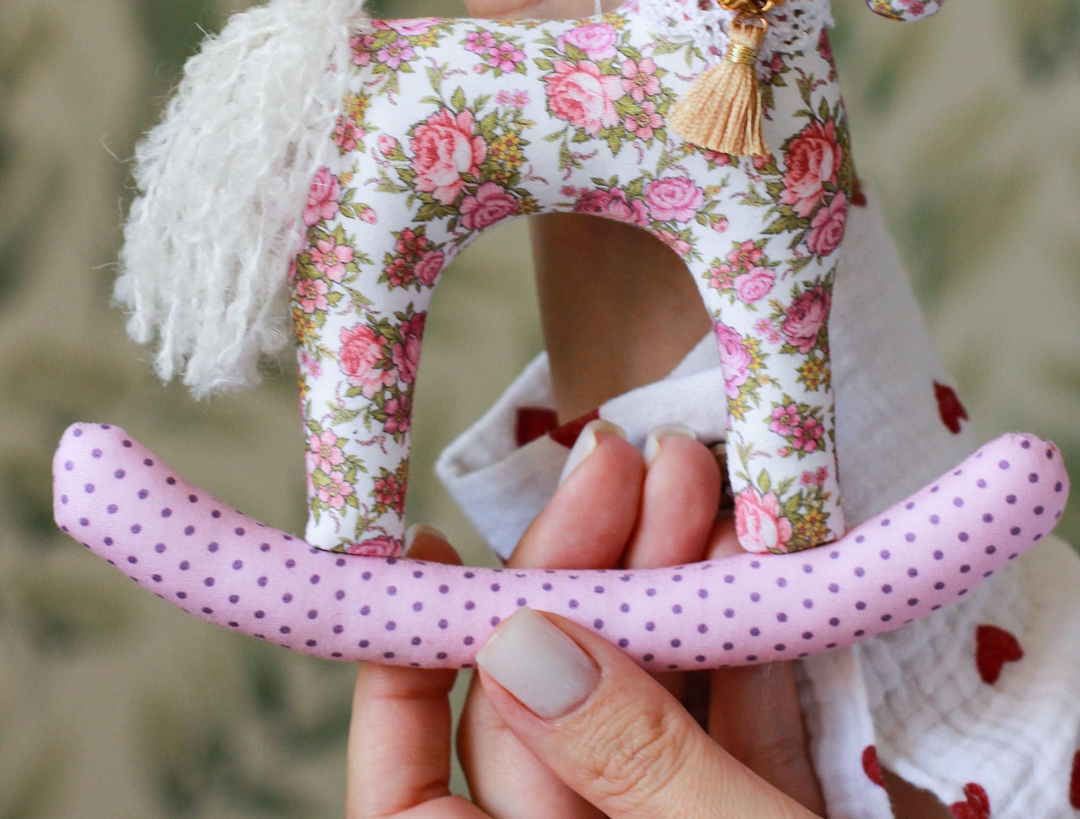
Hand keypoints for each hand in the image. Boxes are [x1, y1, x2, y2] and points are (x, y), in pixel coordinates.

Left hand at [345, 425, 824, 818]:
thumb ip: (633, 773)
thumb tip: (519, 642)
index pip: (412, 801)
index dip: (402, 675)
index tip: (428, 553)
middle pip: (540, 714)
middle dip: (586, 575)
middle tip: (626, 467)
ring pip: (637, 705)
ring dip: (672, 584)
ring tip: (703, 483)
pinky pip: (725, 734)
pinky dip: (744, 647)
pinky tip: (755, 561)